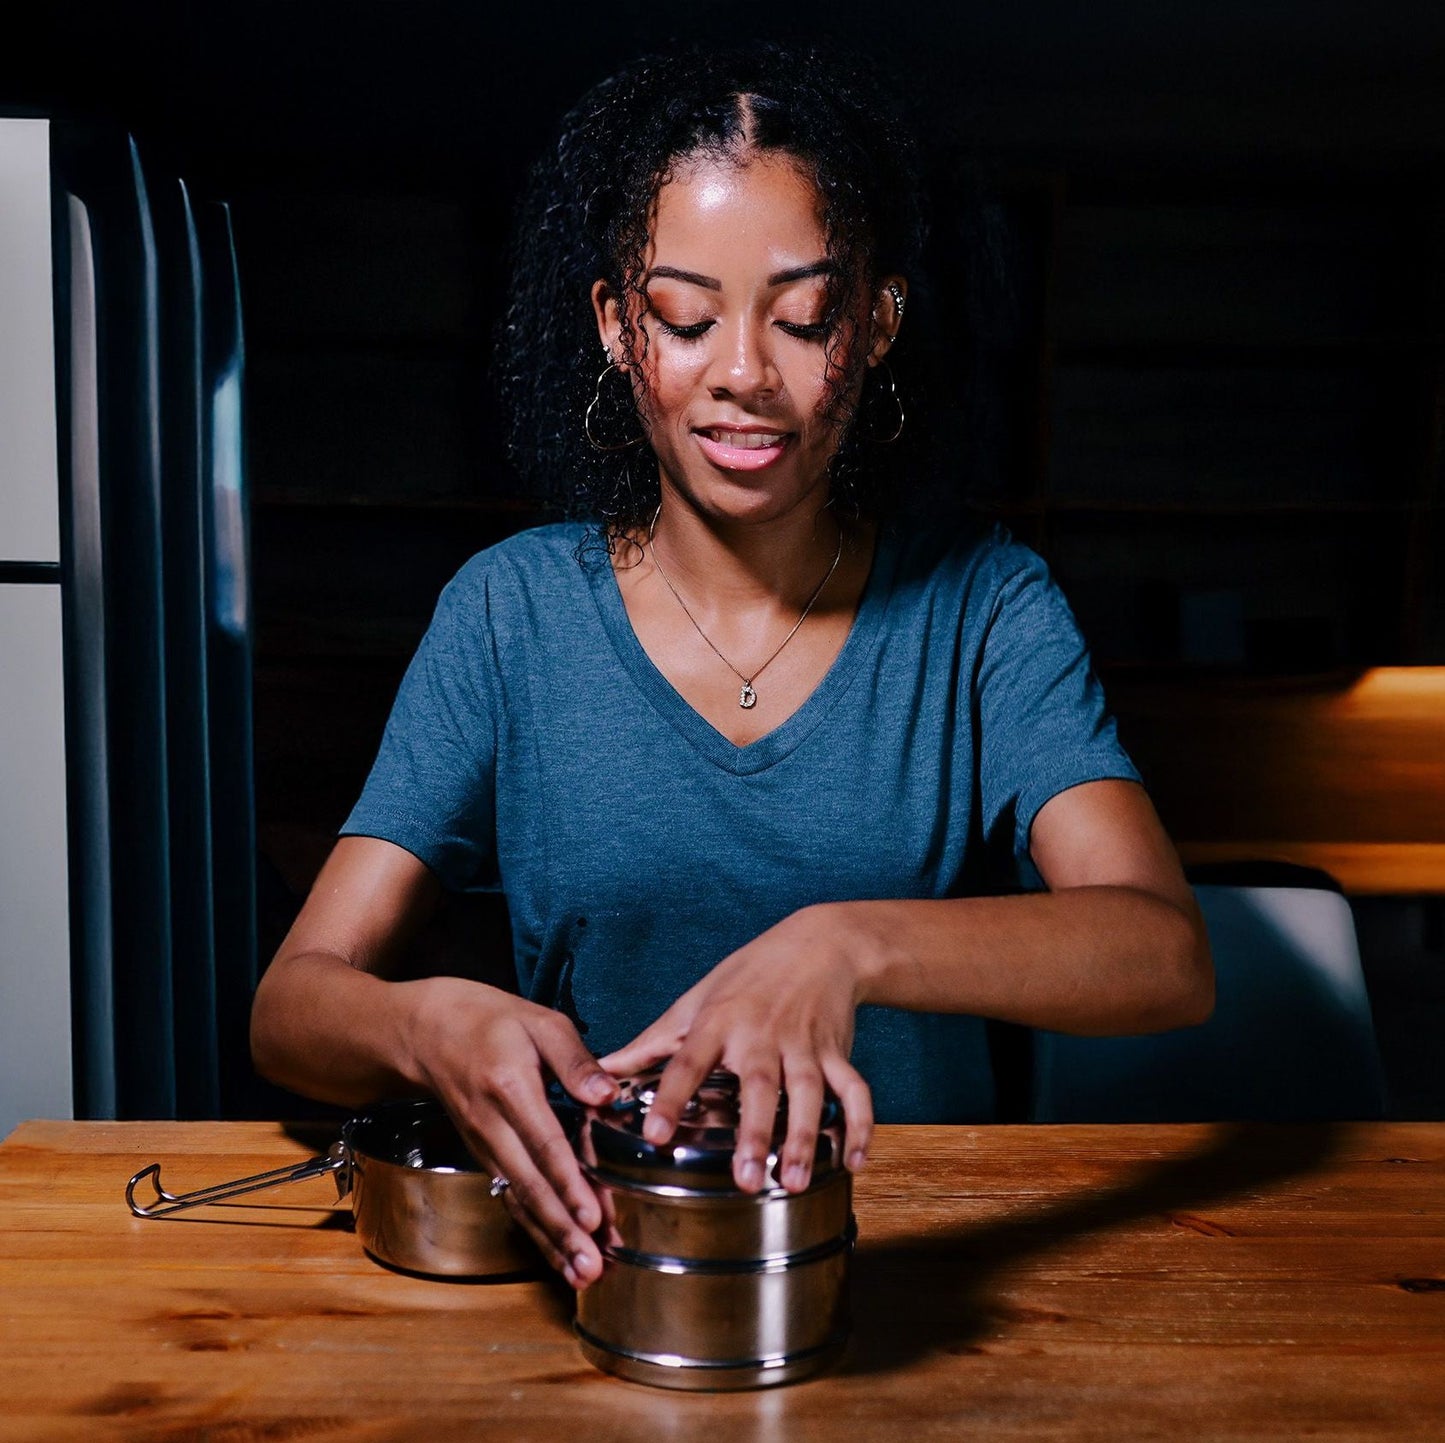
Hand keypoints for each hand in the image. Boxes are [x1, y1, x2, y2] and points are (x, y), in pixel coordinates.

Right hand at [406, 977, 617, 1288]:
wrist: (425, 1032)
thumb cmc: (489, 1019)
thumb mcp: (538, 1021)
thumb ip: (575, 1059)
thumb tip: (606, 1094)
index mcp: (509, 1087)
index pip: (544, 1143)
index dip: (569, 1182)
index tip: (593, 1216)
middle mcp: (492, 1125)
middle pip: (530, 1185)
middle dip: (563, 1229)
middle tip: (593, 1266)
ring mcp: (484, 1146)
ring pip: (519, 1200)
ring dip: (551, 1240)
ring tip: (582, 1274)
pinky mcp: (484, 1156)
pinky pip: (511, 1197)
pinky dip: (536, 1229)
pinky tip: (559, 1256)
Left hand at [599, 905, 873, 1194]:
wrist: (819, 943)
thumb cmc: (748, 974)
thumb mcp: (695, 999)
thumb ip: (652, 1042)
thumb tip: (603, 1071)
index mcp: (719, 1021)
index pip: (689, 1062)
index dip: (671, 1098)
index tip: (655, 1134)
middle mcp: (762, 1034)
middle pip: (758, 1084)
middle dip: (752, 1131)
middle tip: (744, 1178)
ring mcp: (804, 1044)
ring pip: (809, 1091)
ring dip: (803, 1137)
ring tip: (792, 1181)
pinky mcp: (838, 1050)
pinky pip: (855, 1089)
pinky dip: (859, 1125)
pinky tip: (854, 1162)